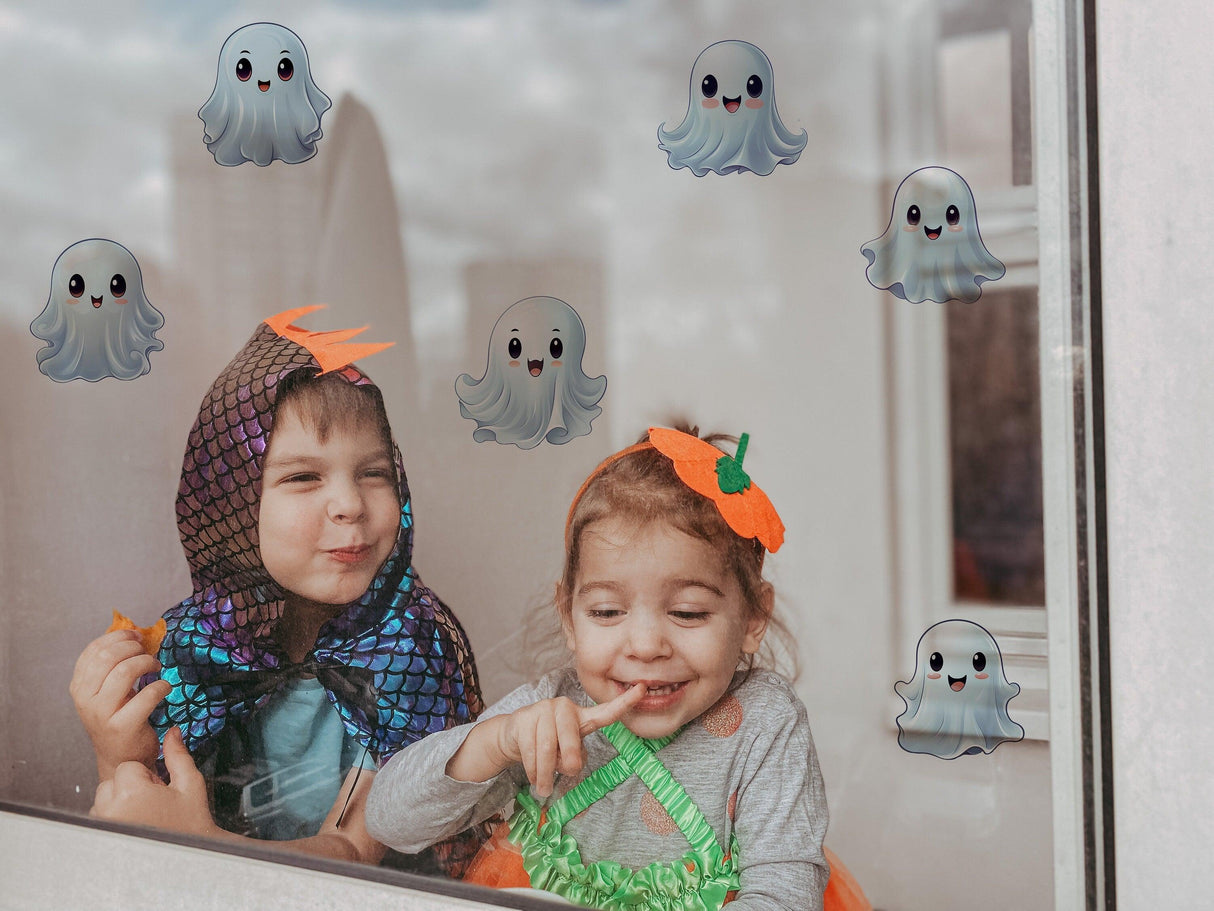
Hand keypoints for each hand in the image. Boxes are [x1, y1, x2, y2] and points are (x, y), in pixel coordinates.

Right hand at [69, 630, 173, 780]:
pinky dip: (160, 686)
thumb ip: (113, 665)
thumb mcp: (108, 691)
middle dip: (133, 648)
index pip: (93, 651)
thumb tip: (133, 633)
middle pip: (107, 657)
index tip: (136, 636)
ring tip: (156, 667)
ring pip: (124, 672)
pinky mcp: (123, 727)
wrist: (120, 758)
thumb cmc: (118, 718)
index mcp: (79, 686)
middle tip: (148, 652)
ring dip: (147, 663)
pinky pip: (146, 696)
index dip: (118, 637)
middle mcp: (85, 699)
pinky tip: (164, 687)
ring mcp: (102, 715)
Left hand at [91, 727, 218, 837]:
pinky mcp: (102, 836)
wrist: (190, 852)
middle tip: (152, 801)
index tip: (157, 789)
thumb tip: (172, 733)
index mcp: (132, 793)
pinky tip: (134, 823)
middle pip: (112, 781)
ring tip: (143, 814)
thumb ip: (177, 755)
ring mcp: (104, 825)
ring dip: (119, 801)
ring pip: (103, 798)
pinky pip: (99, 816)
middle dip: (130, 787)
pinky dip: (113, 816)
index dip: (145, 776)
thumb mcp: (189, 783)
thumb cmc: (190, 822)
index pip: (127, 767)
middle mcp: (112, 810)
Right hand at [496, 683, 645, 797]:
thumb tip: (572, 764)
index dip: (625, 702)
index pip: (605, 712)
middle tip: (566, 774)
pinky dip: (532, 770)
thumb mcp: (565, 752)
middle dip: (567, 761)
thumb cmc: (547, 745)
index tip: (643, 689)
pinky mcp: (524, 717)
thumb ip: (574, 757)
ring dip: (545, 774)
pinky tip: (533, 776)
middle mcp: (564, 708)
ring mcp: (543, 710)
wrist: (513, 736)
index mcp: (581, 717)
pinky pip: (530, 750)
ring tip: (544, 788)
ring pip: (546, 749)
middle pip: (570, 739)